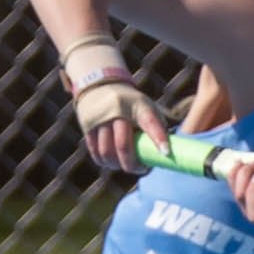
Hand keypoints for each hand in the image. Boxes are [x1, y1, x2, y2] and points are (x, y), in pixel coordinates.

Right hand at [61, 35, 169, 174]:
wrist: (100, 85)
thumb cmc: (131, 105)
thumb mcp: (146, 107)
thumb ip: (157, 127)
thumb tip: (167, 154)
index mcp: (138, 105)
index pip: (149, 122)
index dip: (158, 138)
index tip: (165, 153)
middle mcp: (118, 111)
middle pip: (123, 145)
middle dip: (133, 164)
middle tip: (140, 169)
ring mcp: (100, 119)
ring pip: (107, 153)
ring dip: (117, 165)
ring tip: (124, 165)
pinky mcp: (87, 127)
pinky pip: (96, 153)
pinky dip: (106, 162)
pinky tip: (112, 162)